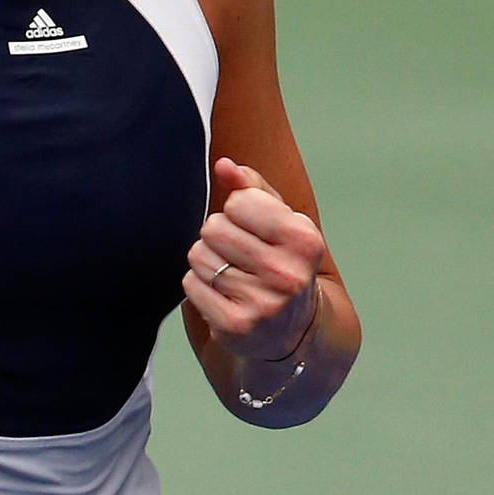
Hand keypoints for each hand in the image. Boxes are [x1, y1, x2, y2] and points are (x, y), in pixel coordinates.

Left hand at [184, 157, 325, 359]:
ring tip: (231, 274)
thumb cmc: (281, 261)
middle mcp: (287, 274)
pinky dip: (199, 285)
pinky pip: (191, 284)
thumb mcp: (280, 222)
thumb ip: (253, 188)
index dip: (237, 211)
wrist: (291, 329)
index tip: (253, 229)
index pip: (239, 202)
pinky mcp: (235, 325)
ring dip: (207, 261)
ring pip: (198, 256)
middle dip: (218, 236)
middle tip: (239, 254)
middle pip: (214, 228)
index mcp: (304, 240)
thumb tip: (223, 165)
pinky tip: (222, 294)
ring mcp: (262, 303)